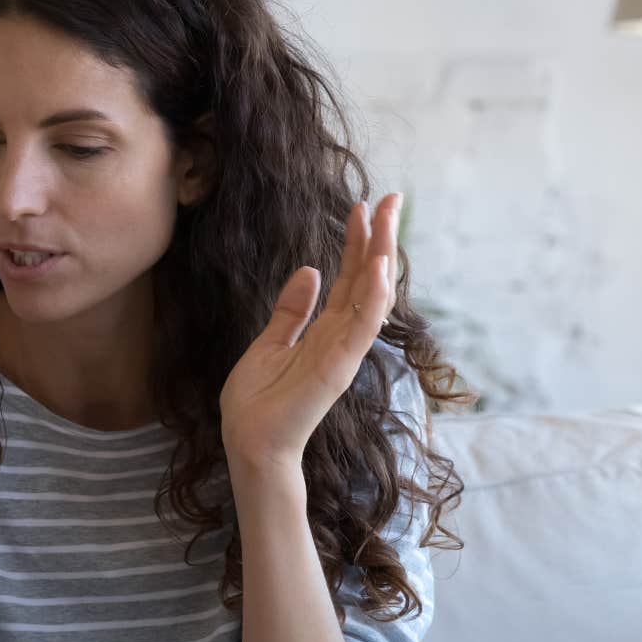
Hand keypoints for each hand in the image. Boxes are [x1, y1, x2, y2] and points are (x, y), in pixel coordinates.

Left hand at [219, 194, 400, 469]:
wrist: (250, 443)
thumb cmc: (257, 402)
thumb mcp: (269, 344)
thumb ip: (291, 311)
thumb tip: (309, 271)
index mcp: (324, 330)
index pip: (348, 278)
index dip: (357, 242)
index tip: (363, 207)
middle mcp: (341, 337)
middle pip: (367, 279)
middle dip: (379, 238)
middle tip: (391, 198)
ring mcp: (344, 351)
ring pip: (372, 295)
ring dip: (382, 256)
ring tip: (388, 218)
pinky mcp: (339, 367)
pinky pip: (362, 326)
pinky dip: (373, 296)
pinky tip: (379, 266)